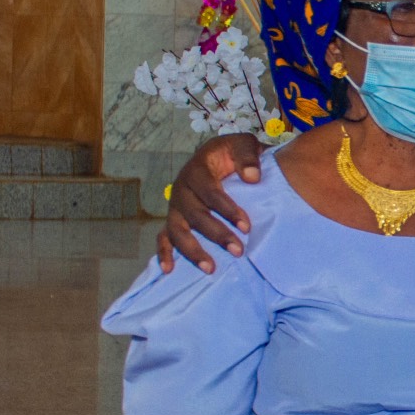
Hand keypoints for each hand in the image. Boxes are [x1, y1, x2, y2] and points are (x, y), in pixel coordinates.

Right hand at [157, 134, 261, 274]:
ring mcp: (175, 206)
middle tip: (238, 251)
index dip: (227, 210)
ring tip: (210, 268)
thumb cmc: (234, 154)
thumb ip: (249, 157)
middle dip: (216, 234)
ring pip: (177, 230)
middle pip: (195, 215)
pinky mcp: (173, 218)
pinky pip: (163, 237)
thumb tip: (252, 177)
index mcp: (197, 170)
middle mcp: (181, 189)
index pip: (210, 193)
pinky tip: (169, 270)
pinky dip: (163, 253)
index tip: (247, 227)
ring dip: (192, 250)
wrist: (222, 156)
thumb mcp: (244, 145)